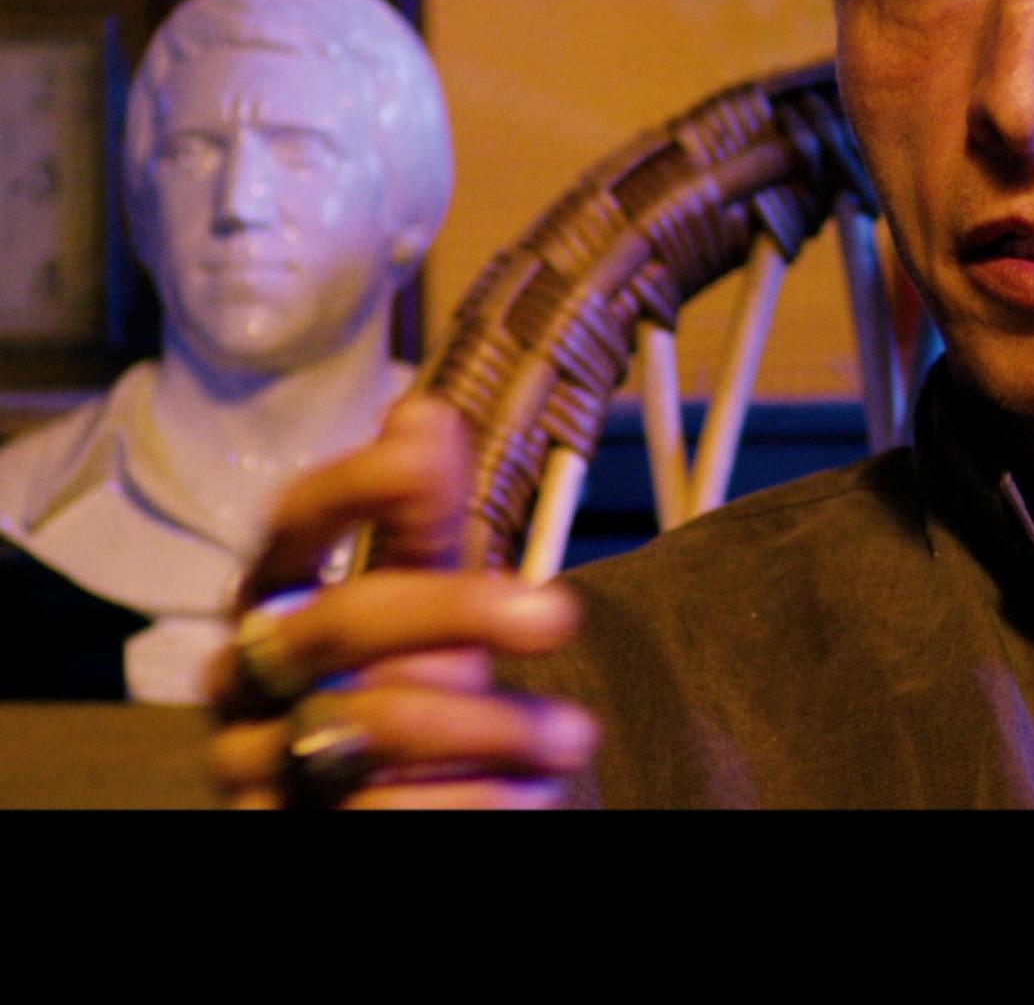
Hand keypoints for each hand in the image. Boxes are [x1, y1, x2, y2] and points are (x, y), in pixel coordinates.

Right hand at [205, 397, 599, 808]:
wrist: (379, 811)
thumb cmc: (396, 685)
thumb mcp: (419, 599)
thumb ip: (419, 519)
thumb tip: (420, 413)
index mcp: (274, 604)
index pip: (290, 527)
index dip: (351, 486)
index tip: (428, 453)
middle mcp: (248, 681)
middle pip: (340, 622)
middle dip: (458, 609)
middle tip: (559, 614)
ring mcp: (257, 766)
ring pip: (370, 726)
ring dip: (494, 725)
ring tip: (572, 737)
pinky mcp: (284, 833)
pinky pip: (384, 815)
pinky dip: (475, 801)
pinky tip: (530, 792)